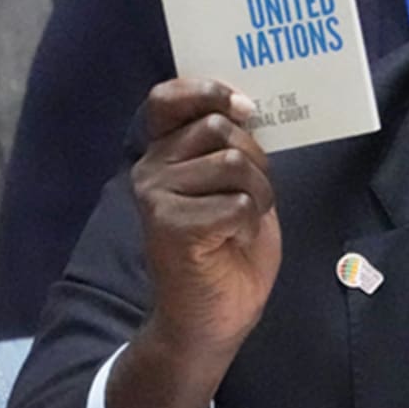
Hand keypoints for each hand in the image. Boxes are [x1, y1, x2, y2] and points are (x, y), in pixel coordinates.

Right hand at [107, 80, 278, 407]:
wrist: (215, 316)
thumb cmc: (230, 248)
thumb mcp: (236, 185)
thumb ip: (232, 146)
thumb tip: (246, 105)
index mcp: (163, 153)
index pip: (167, 98)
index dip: (206, 91)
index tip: (242, 106)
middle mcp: (151, 169)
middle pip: (219, 128)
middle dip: (256, 159)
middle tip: (251, 195)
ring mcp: (156, 196)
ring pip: (234, 163)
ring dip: (258, 194)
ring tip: (243, 222)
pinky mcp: (171, 225)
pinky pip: (237, 202)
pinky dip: (250, 222)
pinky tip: (233, 241)